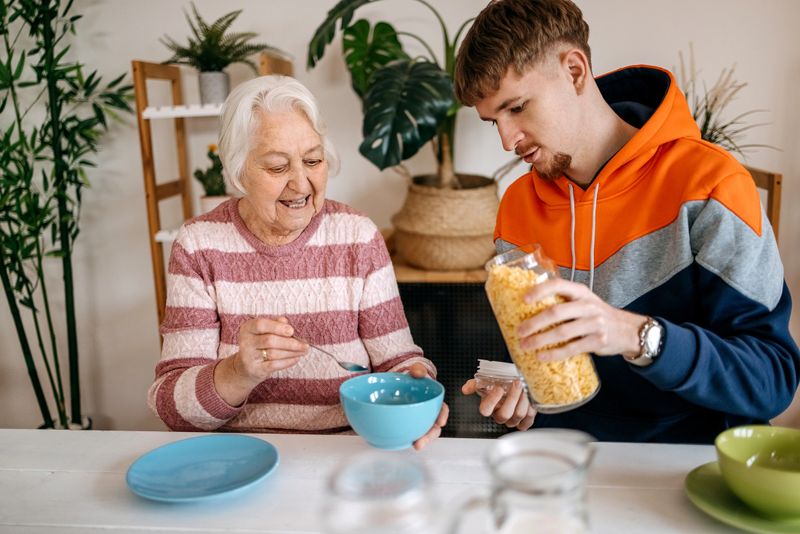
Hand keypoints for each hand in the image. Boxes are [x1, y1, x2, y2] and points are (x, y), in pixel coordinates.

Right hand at [215, 316, 308, 405]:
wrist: (245, 367)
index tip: (292, 331)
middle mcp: (246, 342)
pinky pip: (274, 365)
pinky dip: (287, 362)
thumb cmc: (260, 345)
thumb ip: (275, 324)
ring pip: (274, 353)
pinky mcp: (255, 369)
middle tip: (305, 345)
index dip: (277, 327)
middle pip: (270, 340)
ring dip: (292, 352)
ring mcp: (248, 357)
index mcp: (248, 328)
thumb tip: (286, 323)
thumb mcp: (264, 332)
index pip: (260, 325)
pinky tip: (296, 358)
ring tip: (303, 351)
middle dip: (290, 343)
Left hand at [405, 363, 448, 450]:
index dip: (443, 416)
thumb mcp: (417, 371)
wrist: (400, 383)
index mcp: (434, 401)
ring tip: (414, 445)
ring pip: (424, 433)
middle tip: (420, 443)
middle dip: (429, 437)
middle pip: (433, 427)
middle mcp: (429, 413)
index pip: (442, 409)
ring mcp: (420, 420)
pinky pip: (412, 432)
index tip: (440, 422)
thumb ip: (418, 369)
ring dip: (421, 441)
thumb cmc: (412, 379)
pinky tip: (403, 441)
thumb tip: (417, 372)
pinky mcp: (410, 424)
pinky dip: (409, 438)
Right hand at [462, 378, 534, 429]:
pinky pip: (528, 420)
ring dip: (524, 400)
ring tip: (526, 387)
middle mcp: (499, 415)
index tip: (499, 387)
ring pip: (518, 415)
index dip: (492, 400)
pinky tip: (530, 398)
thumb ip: (475, 384)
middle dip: (512, 397)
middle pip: (504, 414)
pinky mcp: (524, 422)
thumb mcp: (486, 381)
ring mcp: (512, 420)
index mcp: (488, 407)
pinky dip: (531, 409)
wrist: (516, 384)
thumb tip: (465, 389)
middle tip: (517, 383)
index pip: (485, 410)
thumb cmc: (501, 383)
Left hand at [517, 278, 645, 360]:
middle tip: (519, 331)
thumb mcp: (584, 301)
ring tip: (525, 345)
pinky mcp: (597, 341)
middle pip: (556, 312)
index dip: (540, 291)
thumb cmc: (597, 315)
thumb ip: (564, 302)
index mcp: (581, 292)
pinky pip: (571, 348)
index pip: (558, 285)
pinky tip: (541, 356)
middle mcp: (587, 305)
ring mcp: (594, 323)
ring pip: (561, 332)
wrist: (628, 330)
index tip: (524, 300)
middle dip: (534, 323)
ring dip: (540, 340)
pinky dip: (554, 353)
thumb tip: (529, 310)